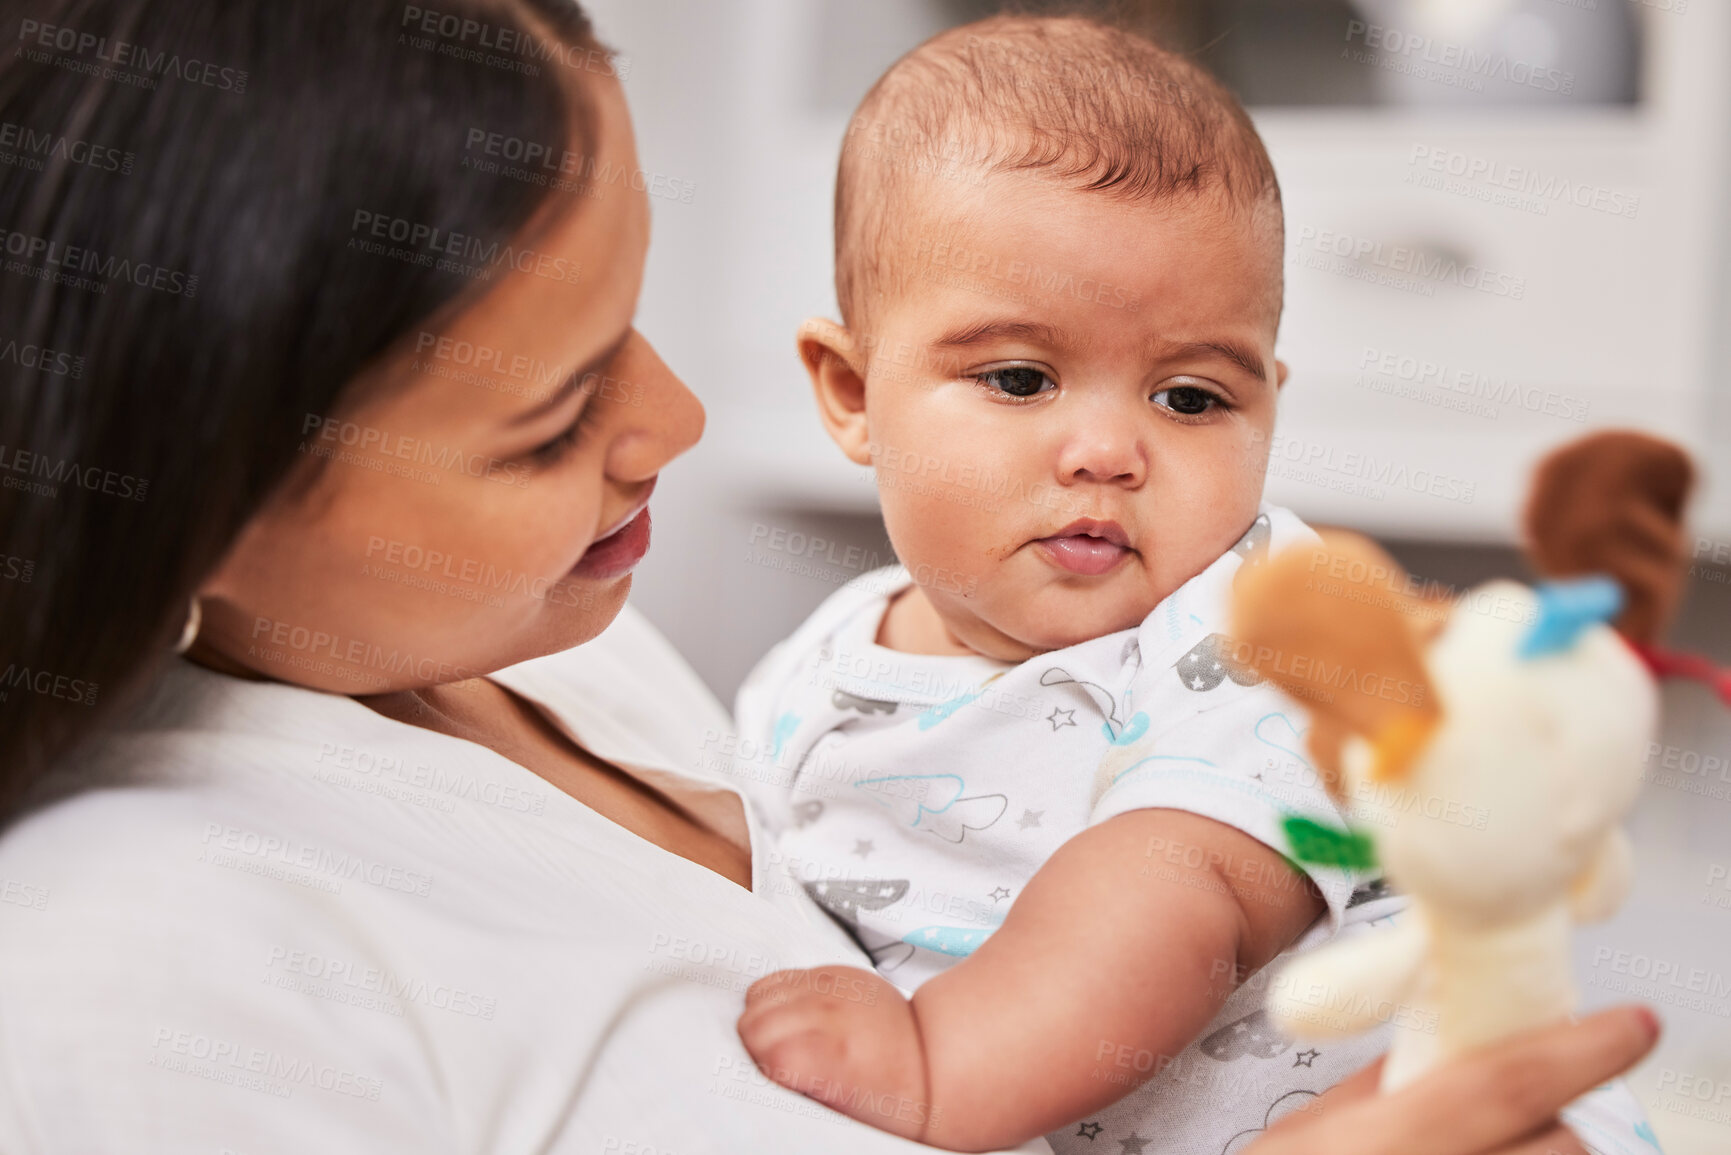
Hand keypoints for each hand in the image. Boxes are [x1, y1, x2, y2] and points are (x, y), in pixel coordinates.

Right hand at [738, 965, 936, 1142]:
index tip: (777, 1079)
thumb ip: (790, 1085)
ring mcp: (832, 985)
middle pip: (752, 1019)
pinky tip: (799, 1016)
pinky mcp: (836, 970)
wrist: (931, 1060)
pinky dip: (781, 996)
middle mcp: (829, 1012)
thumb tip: (754, 1076)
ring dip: (764, 1015)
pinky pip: (784, 975)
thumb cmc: (889, 1095)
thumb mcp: (836, 1106)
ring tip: (786, 1037)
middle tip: (777, 1062)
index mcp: (830, 1054)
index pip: (759, 1048)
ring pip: (761, 991)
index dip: (761, 1068)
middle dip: (755, 1043)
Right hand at [1247, 1005, 1660, 1154]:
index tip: (1630, 1024)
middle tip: (1512, 1107)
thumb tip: (1434, 1037)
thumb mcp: (1302, 1136)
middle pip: (1559, 1144)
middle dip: (1551, 1117)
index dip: (1576, 1049)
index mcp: (1385, 1145)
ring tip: (1478, 1147)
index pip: (1504, 1085)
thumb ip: (1376, 1086)